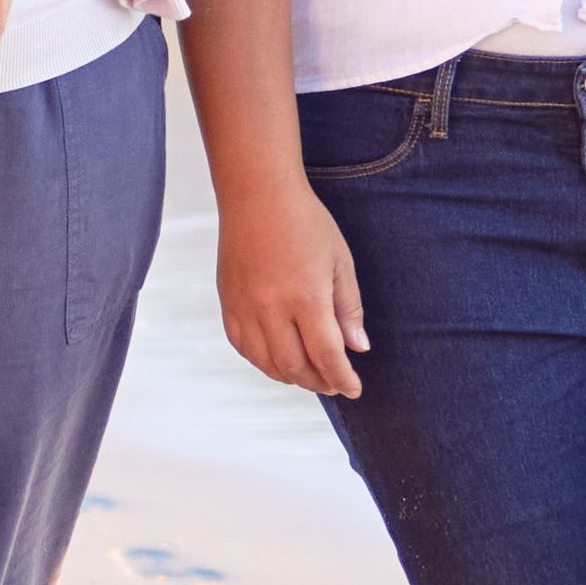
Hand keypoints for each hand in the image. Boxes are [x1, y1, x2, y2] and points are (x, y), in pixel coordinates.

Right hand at [214, 176, 369, 396]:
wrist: (257, 194)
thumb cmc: (305, 222)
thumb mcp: (340, 261)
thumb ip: (349, 308)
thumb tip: (357, 348)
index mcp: (306, 297)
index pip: (327, 355)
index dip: (342, 379)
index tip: (353, 389)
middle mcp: (271, 308)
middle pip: (295, 367)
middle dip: (318, 382)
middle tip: (333, 383)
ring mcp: (245, 307)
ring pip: (266, 363)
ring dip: (290, 377)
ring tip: (309, 374)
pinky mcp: (227, 303)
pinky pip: (243, 347)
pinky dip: (263, 361)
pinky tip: (278, 358)